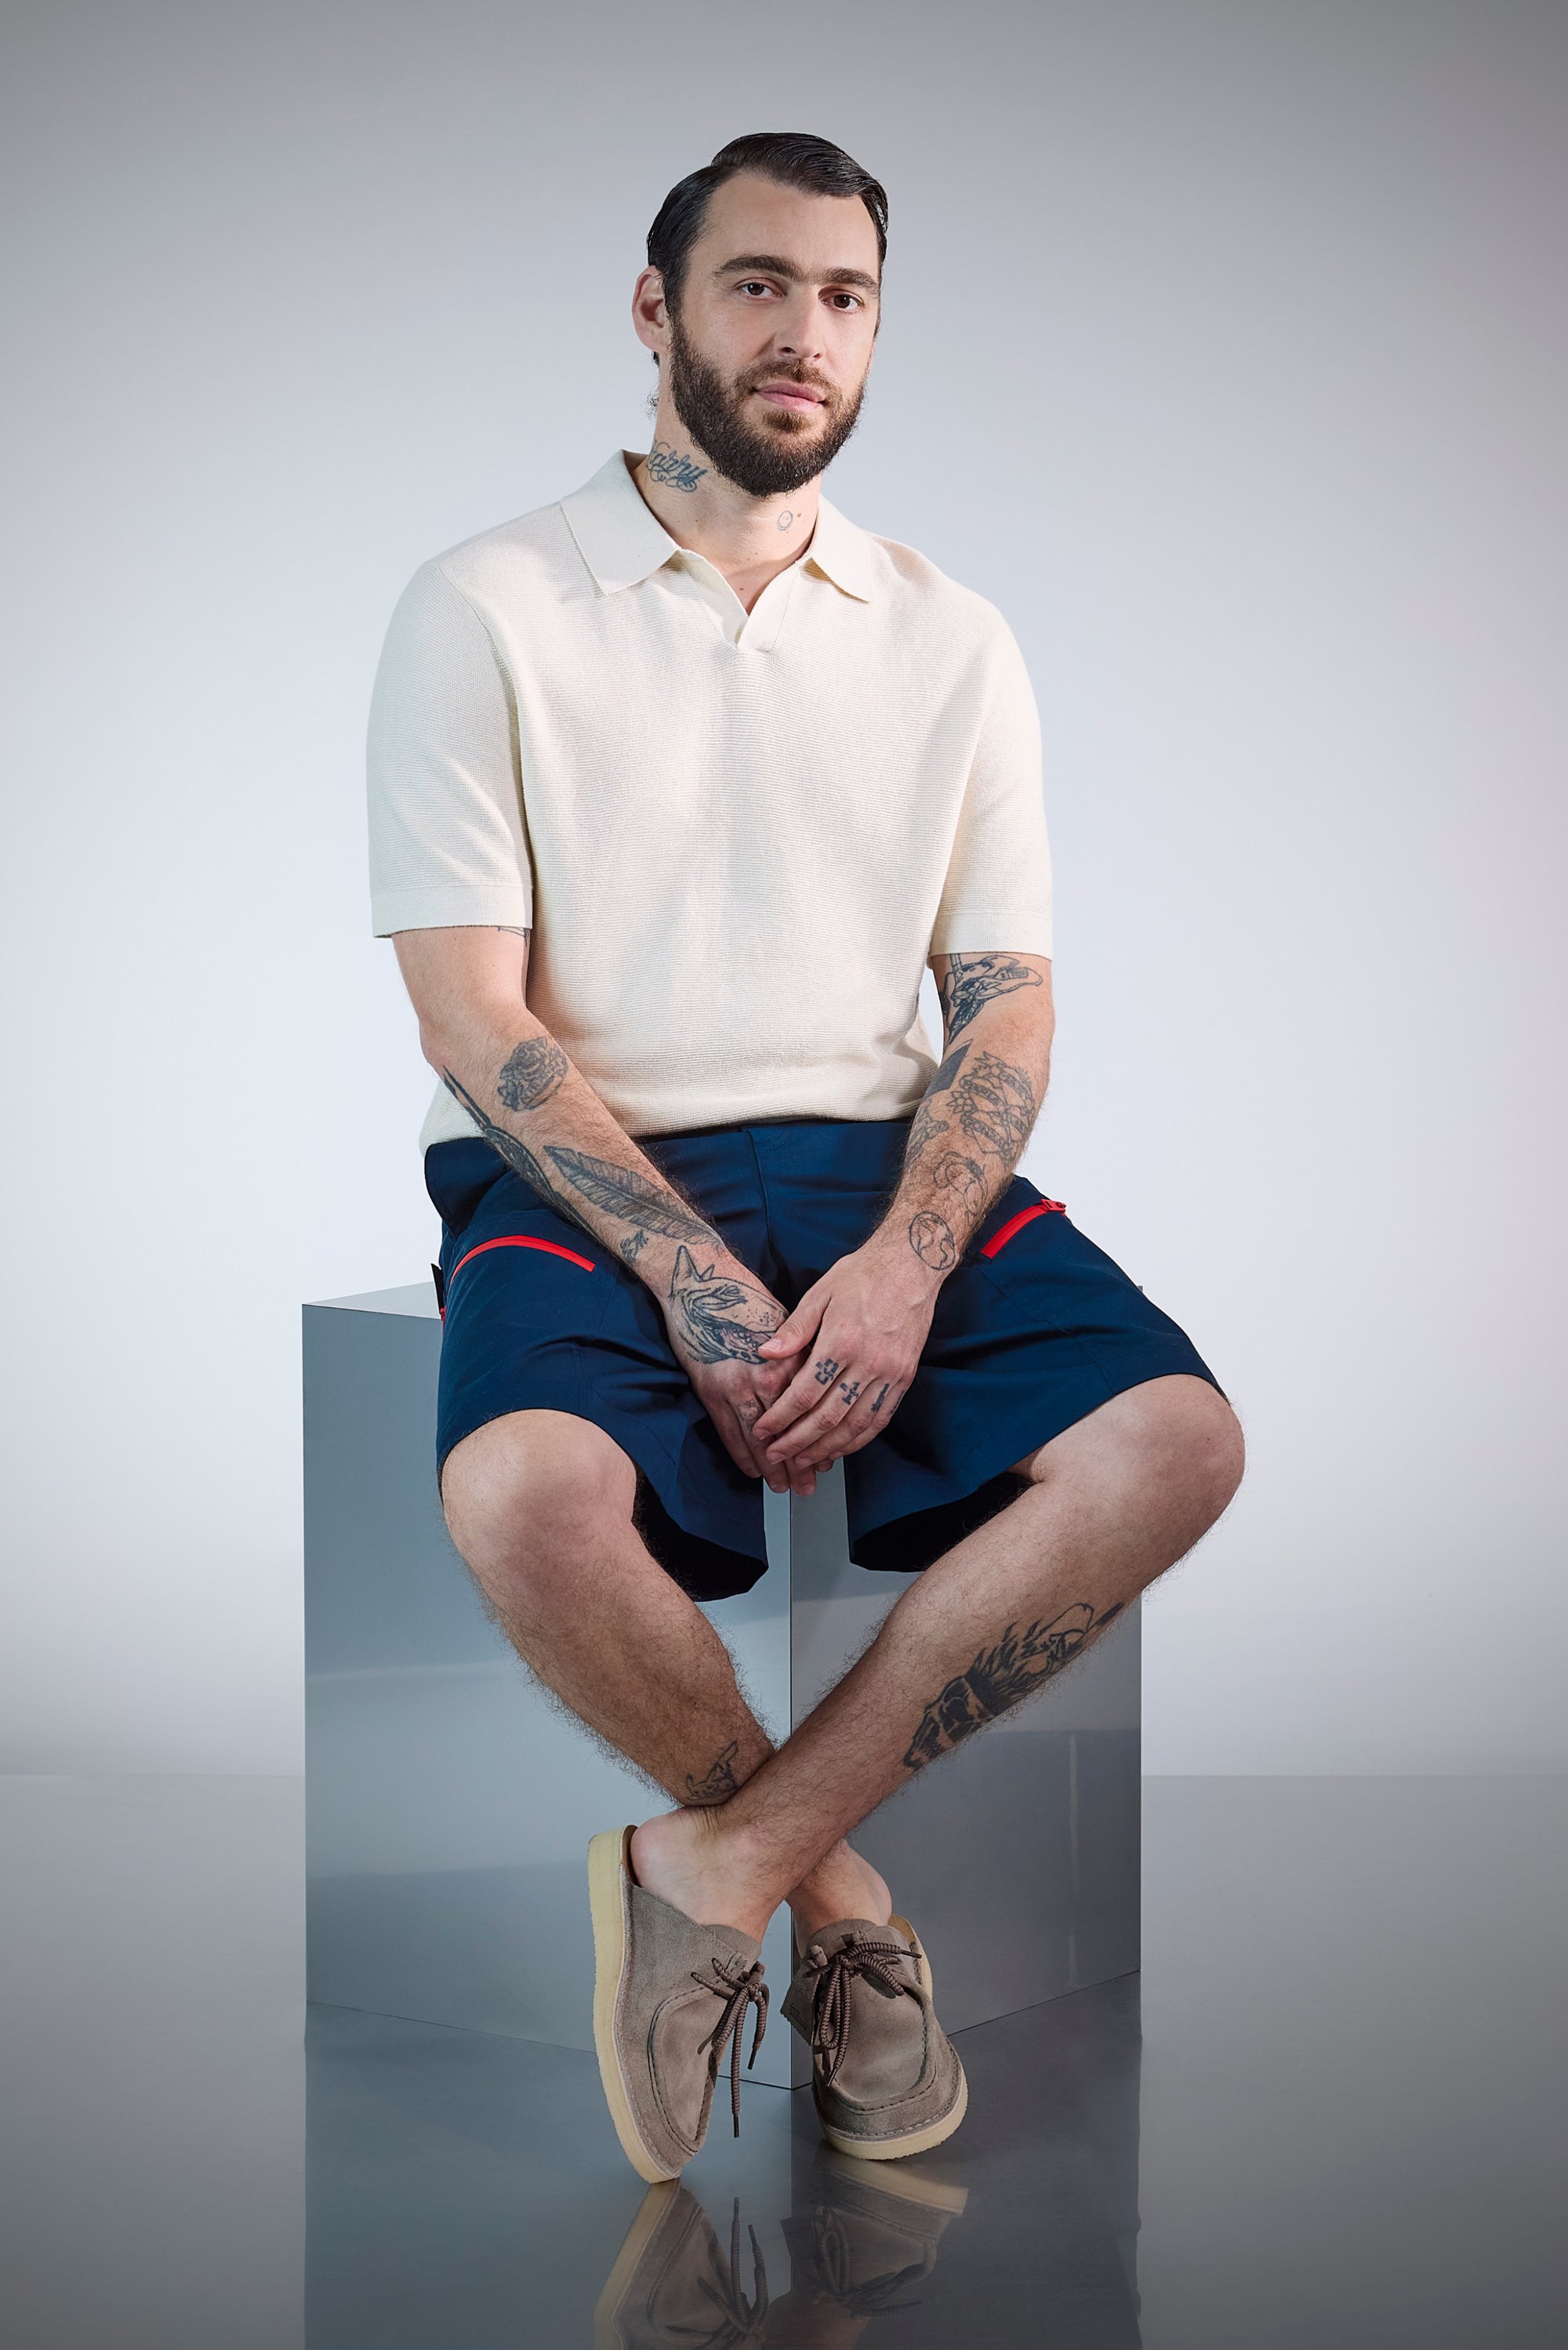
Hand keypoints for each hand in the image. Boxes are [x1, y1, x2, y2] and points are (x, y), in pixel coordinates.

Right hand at [658, 1246, 814, 1494]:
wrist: (701, 1284)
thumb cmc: (746, 1297)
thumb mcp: (786, 1321)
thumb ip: (802, 1356)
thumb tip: (820, 1384)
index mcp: (789, 1359)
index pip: (810, 1409)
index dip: (820, 1436)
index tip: (830, 1456)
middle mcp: (766, 1375)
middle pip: (789, 1428)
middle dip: (800, 1459)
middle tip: (810, 1485)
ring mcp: (736, 1385)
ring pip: (760, 1437)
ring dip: (773, 1465)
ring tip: (786, 1487)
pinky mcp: (711, 1390)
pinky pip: (729, 1432)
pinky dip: (743, 1454)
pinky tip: (754, 1471)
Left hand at [750, 1236, 940, 1473]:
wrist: (911, 1265)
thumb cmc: (862, 1274)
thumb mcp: (820, 1292)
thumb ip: (794, 1329)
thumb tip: (765, 1354)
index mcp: (841, 1341)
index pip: (804, 1393)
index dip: (780, 1418)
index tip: (762, 1431)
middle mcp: (868, 1363)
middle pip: (828, 1417)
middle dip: (797, 1442)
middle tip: (775, 1455)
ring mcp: (890, 1373)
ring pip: (855, 1426)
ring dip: (826, 1449)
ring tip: (803, 1461)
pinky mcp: (904, 1378)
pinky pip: (880, 1419)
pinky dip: (858, 1440)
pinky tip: (840, 1448)